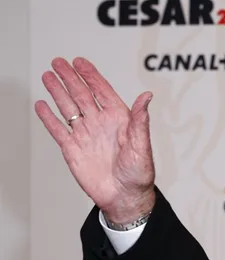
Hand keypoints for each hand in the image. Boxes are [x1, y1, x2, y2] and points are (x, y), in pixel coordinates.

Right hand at [34, 57, 155, 223]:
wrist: (124, 197)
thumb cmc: (139, 174)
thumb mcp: (142, 145)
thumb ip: (140, 119)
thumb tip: (146, 96)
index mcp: (119, 119)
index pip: (102, 91)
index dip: (91, 76)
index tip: (80, 62)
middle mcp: (100, 124)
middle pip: (81, 95)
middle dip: (70, 78)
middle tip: (58, 62)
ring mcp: (85, 135)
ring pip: (68, 108)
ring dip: (58, 92)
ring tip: (48, 76)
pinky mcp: (73, 149)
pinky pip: (58, 130)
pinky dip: (49, 118)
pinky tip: (41, 105)